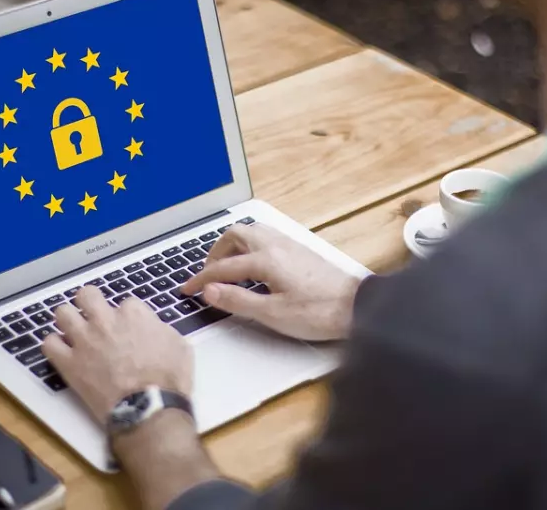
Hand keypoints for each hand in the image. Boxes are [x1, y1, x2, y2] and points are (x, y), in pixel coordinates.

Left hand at [42, 288, 191, 422]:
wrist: (148, 408)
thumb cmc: (168, 380)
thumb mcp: (179, 347)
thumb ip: (161, 330)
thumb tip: (153, 330)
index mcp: (133, 314)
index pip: (125, 302)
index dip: (126, 316)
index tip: (128, 329)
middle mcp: (105, 321)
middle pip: (87, 295)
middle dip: (90, 302)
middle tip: (94, 316)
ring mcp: (84, 340)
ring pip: (62, 313)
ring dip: (68, 319)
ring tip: (73, 329)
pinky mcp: (69, 363)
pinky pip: (49, 344)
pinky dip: (54, 346)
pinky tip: (62, 351)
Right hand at [182, 223, 361, 340]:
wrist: (358, 307)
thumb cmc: (320, 312)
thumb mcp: (273, 314)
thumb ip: (238, 301)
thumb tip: (210, 291)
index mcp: (266, 260)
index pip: (223, 267)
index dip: (201, 279)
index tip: (188, 289)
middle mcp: (276, 245)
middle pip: (235, 235)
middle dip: (215, 253)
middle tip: (207, 274)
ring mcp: (290, 244)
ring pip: (252, 232)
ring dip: (233, 245)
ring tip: (226, 266)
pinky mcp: (300, 250)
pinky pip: (266, 236)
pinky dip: (250, 245)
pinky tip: (253, 264)